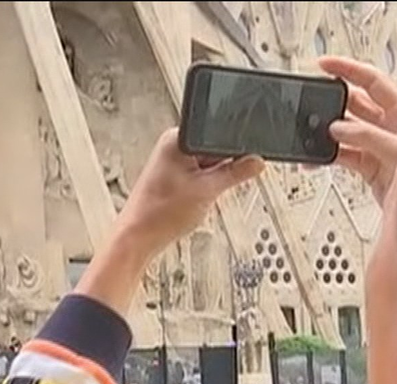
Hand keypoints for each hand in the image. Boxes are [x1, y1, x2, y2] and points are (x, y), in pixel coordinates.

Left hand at [110, 128, 263, 260]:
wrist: (139, 237)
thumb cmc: (160, 213)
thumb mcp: (208, 190)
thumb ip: (236, 173)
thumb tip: (256, 161)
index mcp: (177, 138)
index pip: (218, 133)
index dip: (235, 149)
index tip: (246, 162)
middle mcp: (173, 145)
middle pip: (216, 149)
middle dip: (223, 169)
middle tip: (214, 187)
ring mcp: (173, 161)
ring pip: (210, 165)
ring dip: (213, 181)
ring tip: (198, 196)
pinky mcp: (174, 176)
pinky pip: (200, 176)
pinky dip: (205, 188)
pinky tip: (195, 200)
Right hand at [317, 55, 396, 203]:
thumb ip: (370, 137)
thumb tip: (340, 128)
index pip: (374, 81)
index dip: (349, 70)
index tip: (326, 66)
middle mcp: (391, 125)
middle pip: (356, 103)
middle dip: (333, 101)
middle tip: (314, 102)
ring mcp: (379, 146)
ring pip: (346, 130)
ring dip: (327, 132)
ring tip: (311, 133)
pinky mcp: (370, 167)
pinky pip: (343, 155)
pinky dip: (327, 156)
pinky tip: (315, 158)